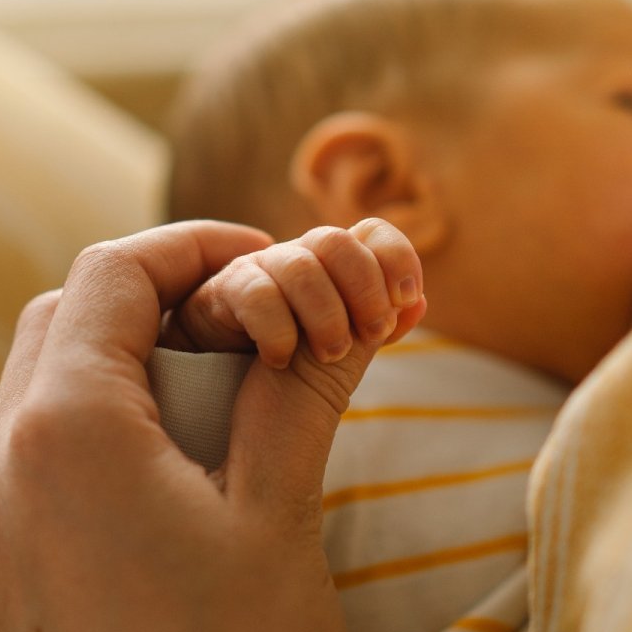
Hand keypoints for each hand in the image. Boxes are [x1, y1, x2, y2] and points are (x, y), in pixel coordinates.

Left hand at [0, 220, 425, 631]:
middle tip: (238, 330)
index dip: (195, 246)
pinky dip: (71, 447)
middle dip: (150, 304)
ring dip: (104, 373)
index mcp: (66, 431)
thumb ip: (294, 396)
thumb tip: (336, 309)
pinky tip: (137, 493)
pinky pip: (8, 476)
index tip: (265, 260)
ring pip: (25, 398)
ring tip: (193, 409)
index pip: (114, 272)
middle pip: (60, 323)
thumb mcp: (276, 521)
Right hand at [160, 219, 423, 367]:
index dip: (396, 258)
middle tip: (370, 333)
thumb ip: (375, 328)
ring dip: (325, 313)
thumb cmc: (282, 375)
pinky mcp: (216, 295)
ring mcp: (255, 274)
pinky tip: (278, 359)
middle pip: (337, 240)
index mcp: (331, 270)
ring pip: (300, 264)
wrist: (210, 398)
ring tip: (329, 355)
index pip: (372, 233)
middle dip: (363, 286)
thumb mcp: (340, 354)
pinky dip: (277, 330)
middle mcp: (295, 262)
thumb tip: (420, 303)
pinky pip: (256, 294)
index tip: (405, 298)